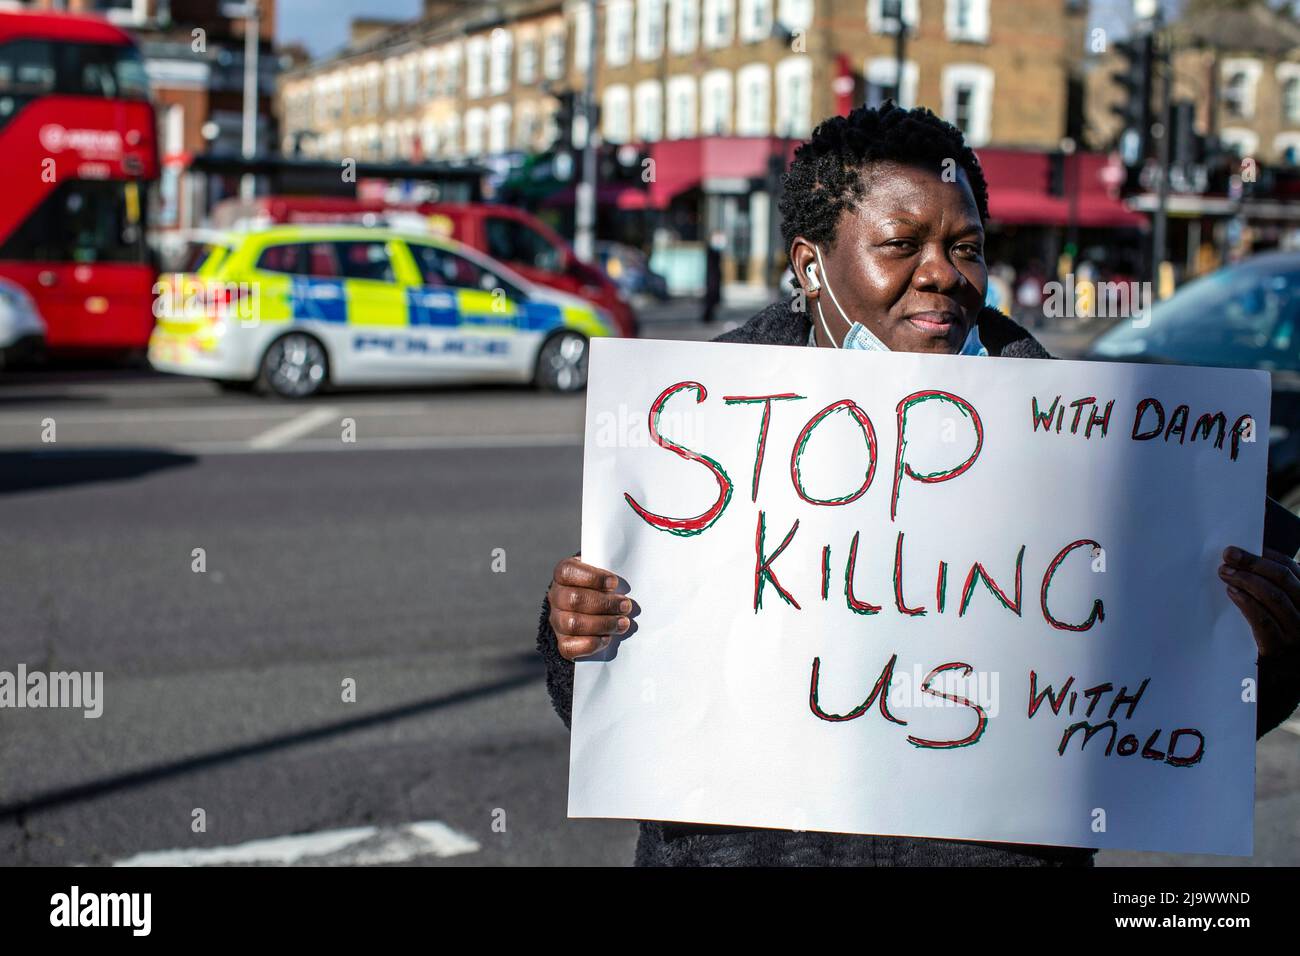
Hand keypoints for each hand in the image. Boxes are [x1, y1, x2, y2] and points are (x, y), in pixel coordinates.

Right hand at [548, 555, 631, 660]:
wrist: (590, 613)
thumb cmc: (601, 589)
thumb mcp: (602, 576)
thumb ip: (609, 575)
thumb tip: (626, 580)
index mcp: (563, 575)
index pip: (567, 572)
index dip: (592, 578)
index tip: (614, 583)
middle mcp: (556, 597)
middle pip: (574, 599)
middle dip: (604, 604)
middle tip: (625, 606)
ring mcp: (557, 621)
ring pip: (573, 624)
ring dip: (603, 624)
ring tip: (623, 623)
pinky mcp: (562, 642)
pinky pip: (569, 647)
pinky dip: (592, 643)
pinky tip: (607, 638)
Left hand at [1219, 546, 1299, 661]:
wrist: (1283, 675)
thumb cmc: (1277, 633)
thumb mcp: (1282, 609)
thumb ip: (1272, 587)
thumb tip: (1244, 559)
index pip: (1291, 569)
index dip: (1266, 556)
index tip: (1241, 548)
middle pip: (1283, 579)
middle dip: (1253, 563)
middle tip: (1229, 555)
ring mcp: (1297, 631)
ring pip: (1274, 597)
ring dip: (1246, 580)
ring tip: (1225, 572)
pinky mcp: (1280, 647)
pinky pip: (1263, 620)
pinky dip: (1246, 603)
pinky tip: (1232, 592)